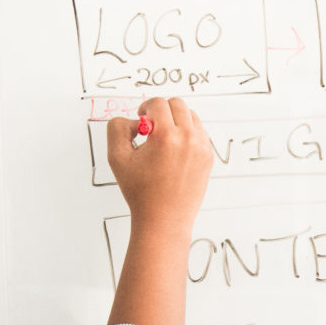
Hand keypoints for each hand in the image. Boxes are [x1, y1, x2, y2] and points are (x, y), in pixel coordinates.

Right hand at [104, 97, 211, 324]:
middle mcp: (188, 139)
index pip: (158, 104)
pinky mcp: (208, 157)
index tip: (140, 120)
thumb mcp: (117, 157)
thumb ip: (118, 127)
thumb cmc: (140, 191)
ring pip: (191, 116)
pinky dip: (187, 133)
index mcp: (166, 136)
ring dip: (176, 120)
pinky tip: (174, 149)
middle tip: (151, 128)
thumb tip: (135, 120)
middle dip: (161, 111)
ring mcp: (202, 148)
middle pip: (177, 104)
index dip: (145, 108)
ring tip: (163, 139)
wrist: (163, 220)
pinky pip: (199, 132)